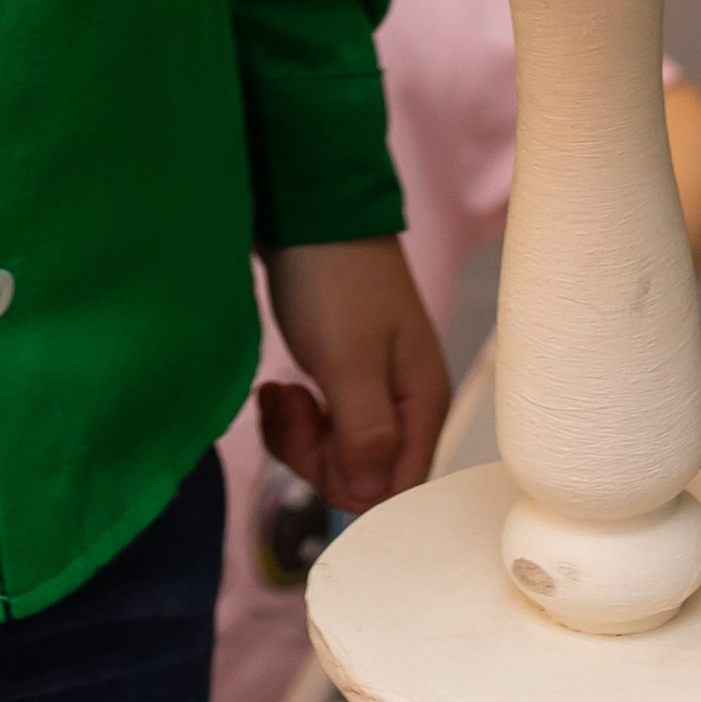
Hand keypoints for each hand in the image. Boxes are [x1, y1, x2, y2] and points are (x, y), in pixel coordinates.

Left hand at [258, 235, 449, 516]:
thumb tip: (368, 492)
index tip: (312, 437)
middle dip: (314, 456)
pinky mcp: (344, 376)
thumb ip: (365, 434)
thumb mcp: (347, 360)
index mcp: (422, 404)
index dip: (345, 479)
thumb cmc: (333, 280)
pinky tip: (278, 388)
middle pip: (363, 476)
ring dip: (298, 437)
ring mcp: (375, 390)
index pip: (394, 489)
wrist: (309, 209)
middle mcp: (406, 404)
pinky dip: (294, 418)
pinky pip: (323, 427)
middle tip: (290, 404)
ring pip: (338, 455)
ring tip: (279, 393)